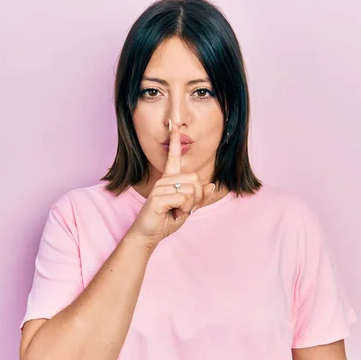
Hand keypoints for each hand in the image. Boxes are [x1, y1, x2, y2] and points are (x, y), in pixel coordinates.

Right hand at [126, 119, 215, 247]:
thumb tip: (212, 185)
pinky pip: (183, 199)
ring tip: (176, 211)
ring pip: (191, 190)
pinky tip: (172, 214)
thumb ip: (199, 198)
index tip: (173, 124)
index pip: (173, 156)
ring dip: (189, 206)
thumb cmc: (165, 221)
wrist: (148, 235)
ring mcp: (160, 187)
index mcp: (170, 179)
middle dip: (197, 198)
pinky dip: (183, 210)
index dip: (174, 140)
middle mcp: (164, 180)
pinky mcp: (157, 197)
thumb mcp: (187, 209)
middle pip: (195, 179)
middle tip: (183, 208)